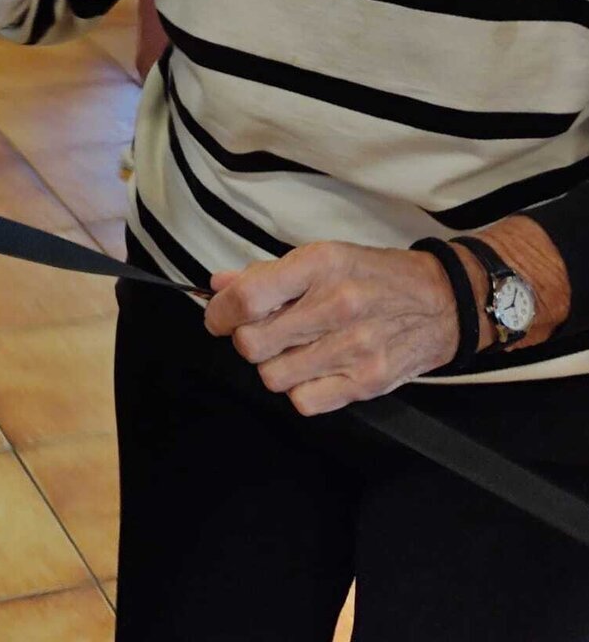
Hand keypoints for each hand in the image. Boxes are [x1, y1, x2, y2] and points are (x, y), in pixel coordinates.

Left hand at [203, 241, 457, 415]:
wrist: (440, 302)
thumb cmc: (375, 276)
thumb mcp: (323, 257)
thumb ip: (267, 274)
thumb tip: (219, 286)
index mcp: (320, 266)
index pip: (248, 297)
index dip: (220, 312)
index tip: (217, 315)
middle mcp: (336, 306)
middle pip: (252, 343)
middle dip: (246, 339)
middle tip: (260, 331)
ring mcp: (353, 348)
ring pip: (273, 376)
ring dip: (273, 365)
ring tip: (292, 349)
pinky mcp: (366, 382)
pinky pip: (303, 401)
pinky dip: (299, 390)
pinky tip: (312, 369)